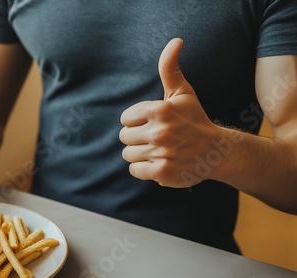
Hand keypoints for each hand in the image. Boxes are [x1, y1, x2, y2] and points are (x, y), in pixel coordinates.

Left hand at [119, 38, 219, 187]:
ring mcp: (161, 154)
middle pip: (124, 137)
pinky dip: (143, 168)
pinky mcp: (162, 173)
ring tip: (158, 150)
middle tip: (156, 138)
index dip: (136, 121)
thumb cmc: (194, 119)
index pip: (125, 119)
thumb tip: (175, 41)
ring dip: (140, 153)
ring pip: (128, 154)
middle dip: (137, 138)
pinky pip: (134, 170)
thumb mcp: (182, 92)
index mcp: (159, 110)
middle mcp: (160, 132)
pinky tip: (159, 162)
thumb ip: (170, 68)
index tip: (153, 123)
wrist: (216, 151)